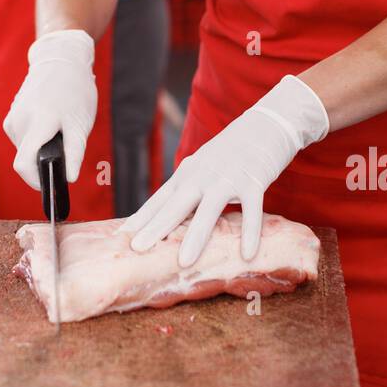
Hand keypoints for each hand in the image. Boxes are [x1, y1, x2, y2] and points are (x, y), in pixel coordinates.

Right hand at [2, 30, 97, 189]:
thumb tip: (70, 179)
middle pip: (27, 159)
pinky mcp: (10, 117)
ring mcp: (12, 119)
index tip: (50, 185)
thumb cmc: (74, 91)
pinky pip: (23, 139)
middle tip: (65, 144)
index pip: (24, 165)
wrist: (60, 60)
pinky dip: (36, 139)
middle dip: (45, 160)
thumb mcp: (81, 123)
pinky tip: (49, 122)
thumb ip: (74, 152)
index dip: (36, 182)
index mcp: (38, 123)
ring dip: (41, 148)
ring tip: (58, 128)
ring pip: (25, 150)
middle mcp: (19, 122)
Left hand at [124, 74, 329, 266]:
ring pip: (209, 210)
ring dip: (196, 236)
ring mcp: (227, 178)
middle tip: (137, 249)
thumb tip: (171, 219)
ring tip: (184, 263)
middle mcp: (202, 175)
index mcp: (187, 173)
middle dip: (156, 228)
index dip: (140, 218)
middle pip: (176, 205)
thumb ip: (189, 190)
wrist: (266, 124)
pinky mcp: (253, 181)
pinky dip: (250, 232)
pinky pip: (252, 210)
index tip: (120, 237)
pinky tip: (246, 254)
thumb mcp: (204, 167)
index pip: (159, 199)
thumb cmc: (232, 152)